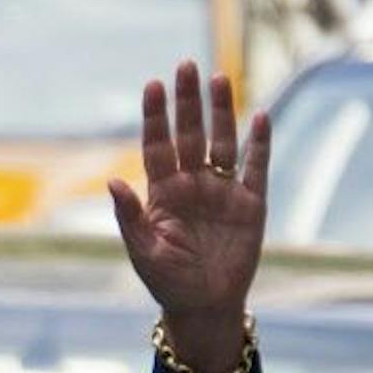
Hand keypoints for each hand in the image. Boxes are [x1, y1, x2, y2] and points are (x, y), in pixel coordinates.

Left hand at [108, 60, 270, 372]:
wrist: (203, 306)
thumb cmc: (166, 281)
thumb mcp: (143, 251)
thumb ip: (129, 216)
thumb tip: (112, 181)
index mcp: (162, 193)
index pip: (157, 145)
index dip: (155, 116)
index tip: (152, 84)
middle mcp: (192, 184)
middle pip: (191, 134)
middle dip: (188, 101)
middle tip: (186, 65)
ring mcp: (223, 190)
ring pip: (223, 142)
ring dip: (222, 111)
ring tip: (218, 78)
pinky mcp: (251, 203)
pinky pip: (257, 166)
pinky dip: (260, 143)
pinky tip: (260, 116)